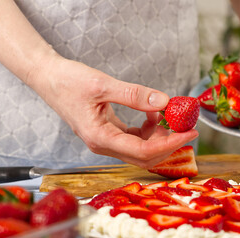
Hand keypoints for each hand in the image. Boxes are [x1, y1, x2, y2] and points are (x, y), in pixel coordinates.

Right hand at [0, 0, 197, 168]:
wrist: (49, 79)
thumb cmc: (69, 82)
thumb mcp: (103, 85)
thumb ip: (135, 95)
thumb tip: (165, 102)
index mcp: (101, 138)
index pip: (143, 152)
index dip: (170, 144)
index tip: (190, 133)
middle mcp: (103, 145)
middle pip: (144, 156)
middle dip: (169, 144)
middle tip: (188, 127)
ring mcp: (105, 140)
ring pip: (140, 149)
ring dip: (160, 137)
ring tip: (171, 117)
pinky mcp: (108, 133)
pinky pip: (134, 138)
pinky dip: (148, 129)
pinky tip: (152, 113)